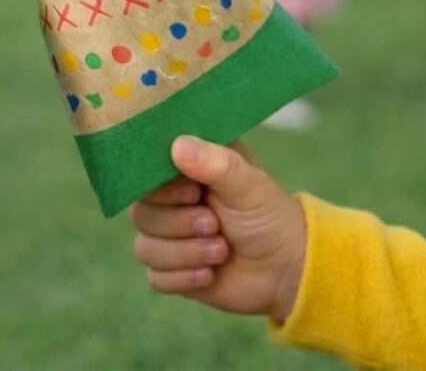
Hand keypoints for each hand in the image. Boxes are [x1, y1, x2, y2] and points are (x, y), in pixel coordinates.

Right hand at [130, 136, 305, 320]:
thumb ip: (216, 162)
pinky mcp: (170, 269)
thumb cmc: (268, 216)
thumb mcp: (249, 184)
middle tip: (215, 224)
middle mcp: (167, 200)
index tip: (194, 193)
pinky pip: (155, 277)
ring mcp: (166, 235)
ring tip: (221, 251)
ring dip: (186, 253)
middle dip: (179, 224)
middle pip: (140, 213)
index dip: (162, 187)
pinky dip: (185, 278)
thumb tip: (177, 146)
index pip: (143, 171)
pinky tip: (211, 273)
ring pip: (144, 247)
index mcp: (182, 168)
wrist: (286, 269)